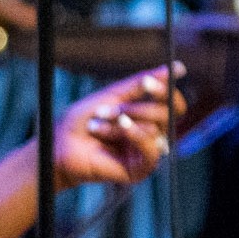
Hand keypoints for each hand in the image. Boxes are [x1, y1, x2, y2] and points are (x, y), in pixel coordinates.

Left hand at [53, 65, 180, 189]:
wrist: (61, 144)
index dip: (165, 90)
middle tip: (111, 107)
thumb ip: (141, 84)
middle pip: (168, 114)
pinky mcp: (141, 168)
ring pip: (155, 129)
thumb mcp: (113, 96)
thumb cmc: (83, 120)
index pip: (173, 103)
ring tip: (97, 124)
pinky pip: (151, 149)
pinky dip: (135, 134)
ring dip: (121, 121)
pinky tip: (120, 127)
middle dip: (138, 106)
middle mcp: (151, 134)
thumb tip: (177, 68)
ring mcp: (147, 152)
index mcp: (148, 117)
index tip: (148, 82)